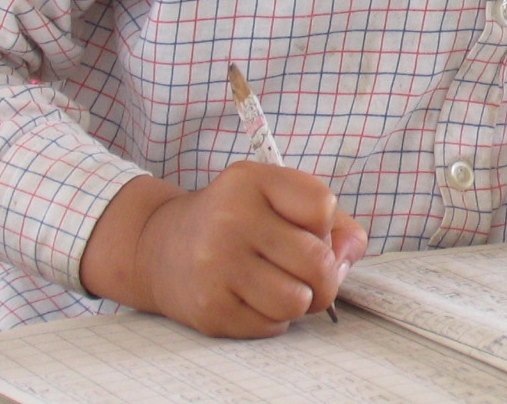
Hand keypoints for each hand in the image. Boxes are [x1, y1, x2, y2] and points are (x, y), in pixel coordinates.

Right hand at [96, 164, 367, 338]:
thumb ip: (330, 221)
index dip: (325, 226)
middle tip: (305, 273)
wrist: (158, 248)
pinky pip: (273, 325)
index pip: (322, 206)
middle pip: (318, 262)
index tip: (306, 230)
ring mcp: (217, 266)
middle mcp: (230, 219)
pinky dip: (272, 317)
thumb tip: (349, 255)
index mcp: (251, 181)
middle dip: (323, 276)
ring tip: (278, 286)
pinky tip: (251, 298)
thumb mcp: (276, 198)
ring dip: (298, 300)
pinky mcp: (211, 309)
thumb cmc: (234, 222)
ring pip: (298, 301)